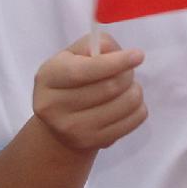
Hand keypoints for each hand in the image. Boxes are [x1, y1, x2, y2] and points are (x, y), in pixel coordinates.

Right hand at [30, 31, 146, 155]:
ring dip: (135, 90)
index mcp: (48, 77)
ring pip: (127, 103)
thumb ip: (95, 45)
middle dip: (127, 74)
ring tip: (124, 88)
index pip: (84, 71)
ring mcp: (72, 128)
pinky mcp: (92, 142)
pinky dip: (138, 108)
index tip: (138, 55)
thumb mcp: (74, 55)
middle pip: (111, 86)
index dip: (115, 62)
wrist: (60, 122)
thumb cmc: (72, 79)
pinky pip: (134, 119)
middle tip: (126, 71)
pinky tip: (124, 105)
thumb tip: (117, 53)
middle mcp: (53, 106)